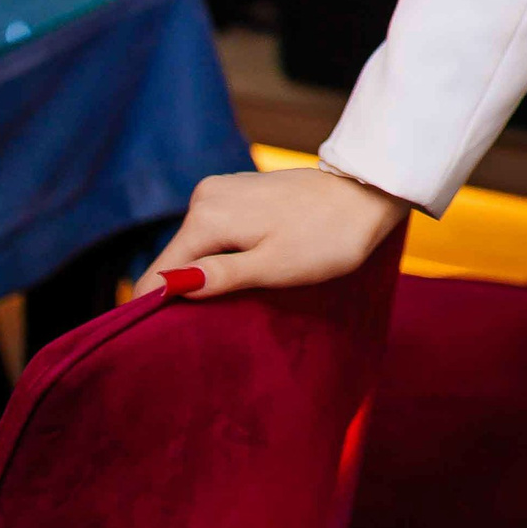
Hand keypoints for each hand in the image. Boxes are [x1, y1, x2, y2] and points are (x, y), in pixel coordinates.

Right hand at [134, 164, 409, 299]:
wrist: (367, 195)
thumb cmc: (326, 237)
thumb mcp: (271, 267)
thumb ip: (217, 277)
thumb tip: (166, 287)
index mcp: (206, 216)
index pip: (160, 272)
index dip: (159, 307)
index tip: (165, 338)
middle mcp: (205, 196)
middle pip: (178, 258)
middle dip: (187, 289)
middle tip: (212, 322)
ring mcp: (222, 189)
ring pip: (198, 246)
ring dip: (208, 272)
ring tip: (235, 296)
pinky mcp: (239, 191)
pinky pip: (217, 231)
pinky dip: (224, 254)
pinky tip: (247, 268)